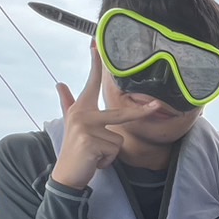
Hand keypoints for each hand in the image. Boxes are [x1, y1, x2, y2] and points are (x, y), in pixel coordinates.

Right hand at [49, 48, 161, 190]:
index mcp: (80, 108)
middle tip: (157, 106)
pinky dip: (108, 159)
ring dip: (111, 151)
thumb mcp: (71, 124)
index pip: (91, 84)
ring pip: (118, 139)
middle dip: (142, 112)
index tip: (96, 45)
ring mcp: (86, 128)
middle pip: (121, 113)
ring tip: (95, 153)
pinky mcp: (91, 142)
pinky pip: (114, 150)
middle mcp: (82, 114)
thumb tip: (60, 84)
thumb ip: (67, 103)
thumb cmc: (75, 149)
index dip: (95, 65)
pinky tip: (94, 160)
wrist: (66, 174)